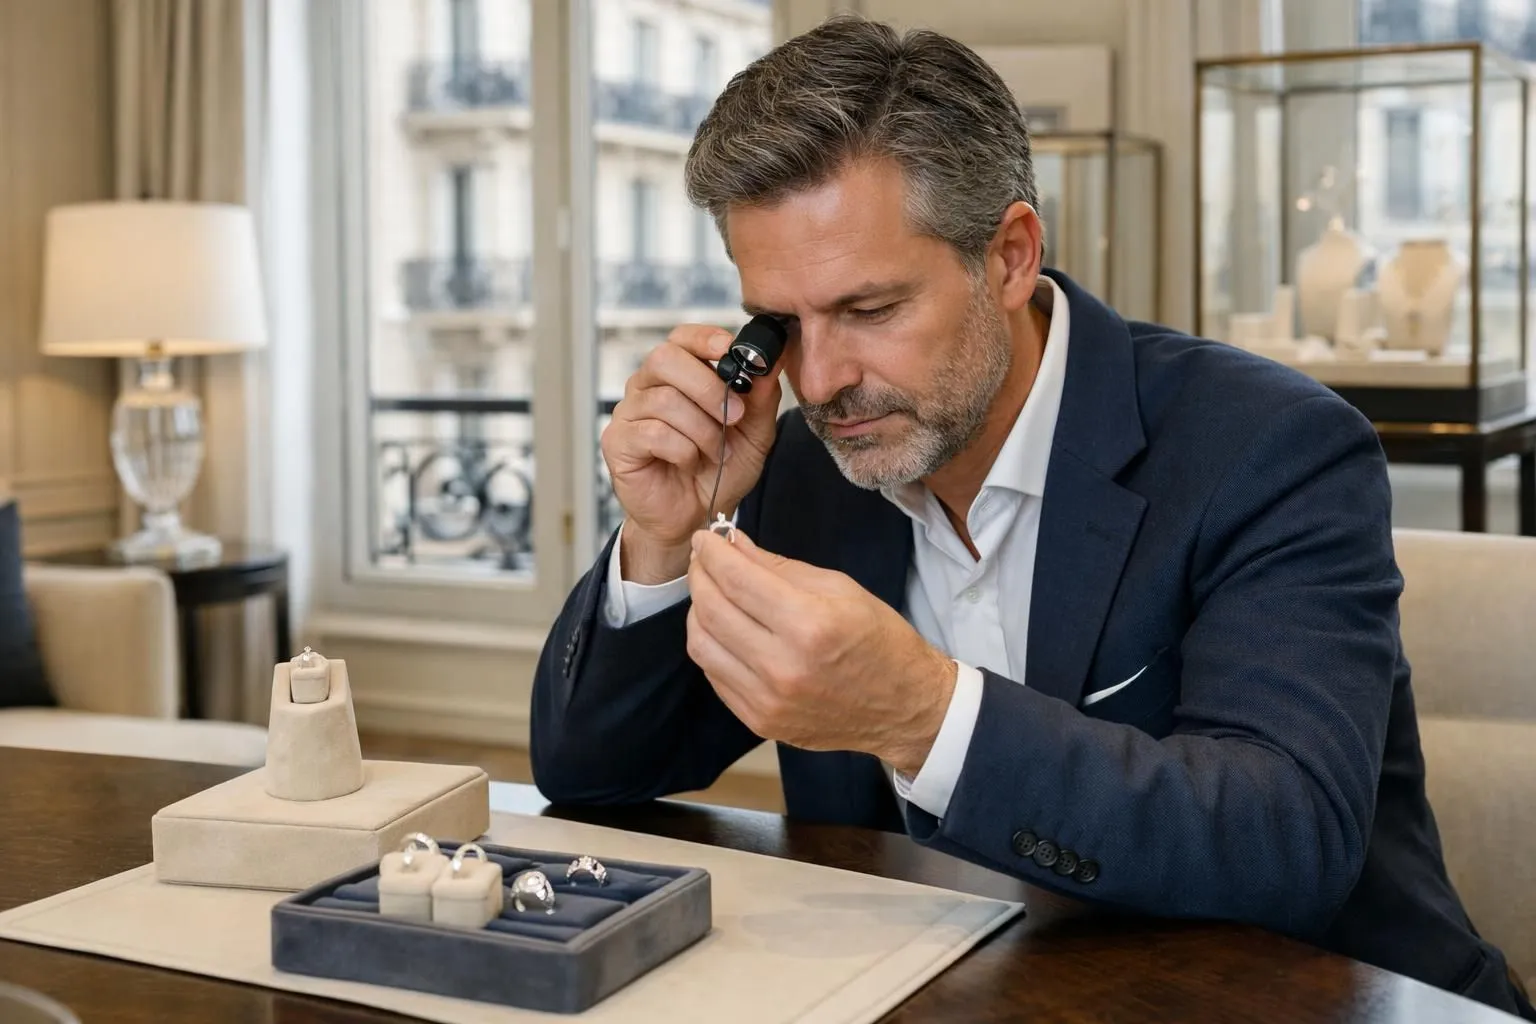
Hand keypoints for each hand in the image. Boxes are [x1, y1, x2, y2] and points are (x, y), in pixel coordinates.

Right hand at [602, 324, 782, 583]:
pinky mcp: (617, 443)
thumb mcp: (753, 435)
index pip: (681, 338)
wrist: (694, 516)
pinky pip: (653, 433)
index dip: (705, 338)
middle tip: (733, 416)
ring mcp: (629, 414)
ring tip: (715, 451)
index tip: (731, 351)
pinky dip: (683, 450)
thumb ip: (761, 399)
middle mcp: (647, 387)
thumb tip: (771, 364)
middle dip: (706, 386)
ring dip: (702, 429)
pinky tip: (689, 462)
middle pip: (664, 358)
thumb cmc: (718, 471)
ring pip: (664, 401)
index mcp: (677, 376)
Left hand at [685, 527, 956, 774]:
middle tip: (703, 560)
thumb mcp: (840, 589)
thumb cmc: (879, 641)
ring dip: (698, 612)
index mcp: (810, 625)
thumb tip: (734, 546)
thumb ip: (779, 567)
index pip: (737, 580)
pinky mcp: (760, 721)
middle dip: (700, 576)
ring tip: (711, 593)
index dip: (713, 553)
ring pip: (702, 646)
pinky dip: (712, 645)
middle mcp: (783, 666)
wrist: (906, 708)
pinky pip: (715, 675)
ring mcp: (767, 700)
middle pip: (711, 611)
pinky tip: (724, 628)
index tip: (705, 538)